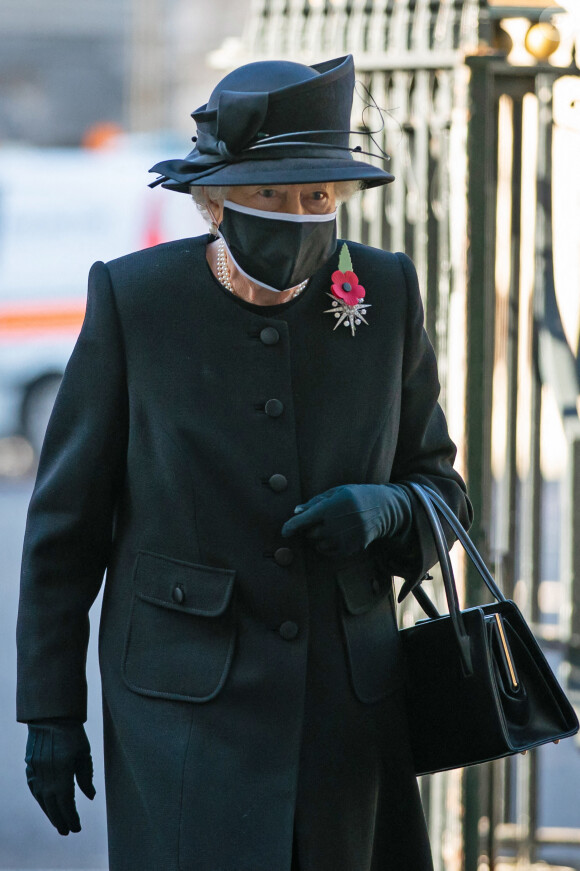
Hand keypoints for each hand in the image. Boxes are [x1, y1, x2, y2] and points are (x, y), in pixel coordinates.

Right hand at [25, 720, 95, 834]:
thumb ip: (86, 776)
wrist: (50, 716)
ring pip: (41, 800)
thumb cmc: (72, 732)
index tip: (77, 828)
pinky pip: (34, 789)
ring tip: (58, 822)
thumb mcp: (84, 753)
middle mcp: (46, 777)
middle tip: (68, 831)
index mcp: (62, 774)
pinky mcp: (30, 767)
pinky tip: (45, 804)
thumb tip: (91, 796)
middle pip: (53, 806)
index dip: (72, 818)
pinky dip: (40, 800)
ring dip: (50, 813)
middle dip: (61, 820)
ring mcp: (36, 773)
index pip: (67, 803)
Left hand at [281, 483, 411, 556]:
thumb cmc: (356, 496)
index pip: (305, 520)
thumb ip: (315, 502)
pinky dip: (327, 545)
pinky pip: (328, 552)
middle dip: (310, 528)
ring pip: (318, 544)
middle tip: (321, 520)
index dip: (291, 526)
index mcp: (332, 507)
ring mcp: (344, 539)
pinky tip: (337, 535)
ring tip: (331, 527)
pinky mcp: (350, 548)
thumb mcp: (336, 492)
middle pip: (310, 534)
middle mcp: (337, 524)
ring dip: (318, 538)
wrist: (383, 509)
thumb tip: (295, 512)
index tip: (284, 531)